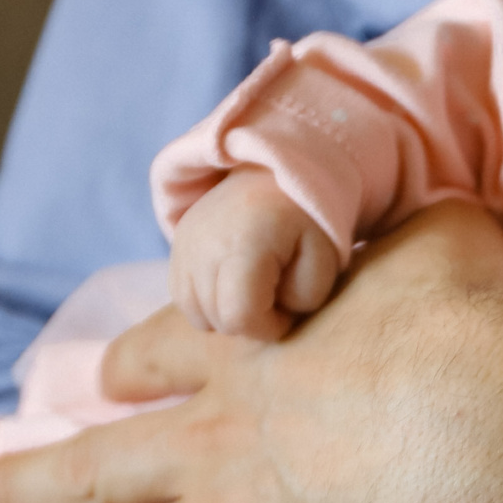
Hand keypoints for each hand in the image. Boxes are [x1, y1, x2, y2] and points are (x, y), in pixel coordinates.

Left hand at [0, 201, 502, 502]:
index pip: (164, 357)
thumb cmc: (471, 338)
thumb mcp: (437, 243)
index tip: (102, 381)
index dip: (127, 372)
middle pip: (96, 465)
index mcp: (250, 352)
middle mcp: (211, 442)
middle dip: (29, 484)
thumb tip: (425, 226)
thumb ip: (415, 236)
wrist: (479, 440)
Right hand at [169, 168, 342, 338]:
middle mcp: (204, 244)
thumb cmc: (307, 220)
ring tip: (254, 289)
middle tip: (275, 295)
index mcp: (244, 243)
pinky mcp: (176, 246)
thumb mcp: (326, 257)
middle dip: (252, 321)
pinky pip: (184, 300)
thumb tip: (272, 314)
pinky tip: (233, 285)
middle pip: (219, 321)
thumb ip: (306, 295)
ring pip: (198, 316)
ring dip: (229, 315)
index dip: (269, 327)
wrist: (274, 174)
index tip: (289, 309)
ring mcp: (183, 244)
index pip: (240, 317)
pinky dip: (209, 304)